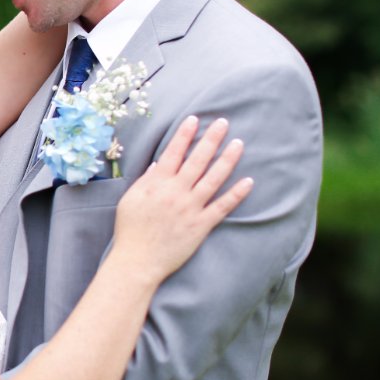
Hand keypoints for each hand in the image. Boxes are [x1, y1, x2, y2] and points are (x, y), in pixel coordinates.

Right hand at [113, 116, 253, 283]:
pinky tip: (248, 181)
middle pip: (197, 160)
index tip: (194, 119)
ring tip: (238, 144)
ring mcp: (191, 208)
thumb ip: (145, 180)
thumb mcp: (130, 200)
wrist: (138, 261)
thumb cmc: (130, 230)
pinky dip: (236, 194)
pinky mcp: (202, 225)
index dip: (184, 135)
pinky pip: (222, 206)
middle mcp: (176, 192)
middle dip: (211, 139)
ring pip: (213, 178)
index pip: (173, 153)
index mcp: (157, 184)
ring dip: (227, 160)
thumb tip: (159, 164)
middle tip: (223, 123)